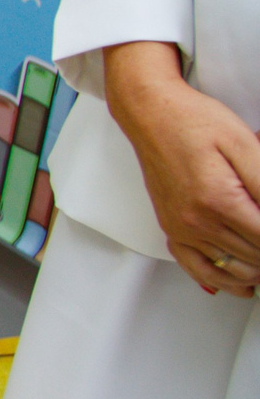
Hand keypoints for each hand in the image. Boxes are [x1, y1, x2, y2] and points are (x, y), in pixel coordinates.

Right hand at [108, 46, 259, 295]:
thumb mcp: (245, 144)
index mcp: (219, 200)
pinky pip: (198, 269)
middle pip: (255, 257)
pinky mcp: (171, 228)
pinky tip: (240, 284)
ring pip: (232, 269)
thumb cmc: (193, 121)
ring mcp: (181, 228)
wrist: (150, 114)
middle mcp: (197, 221)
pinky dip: (223, 282)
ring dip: (257, 270)